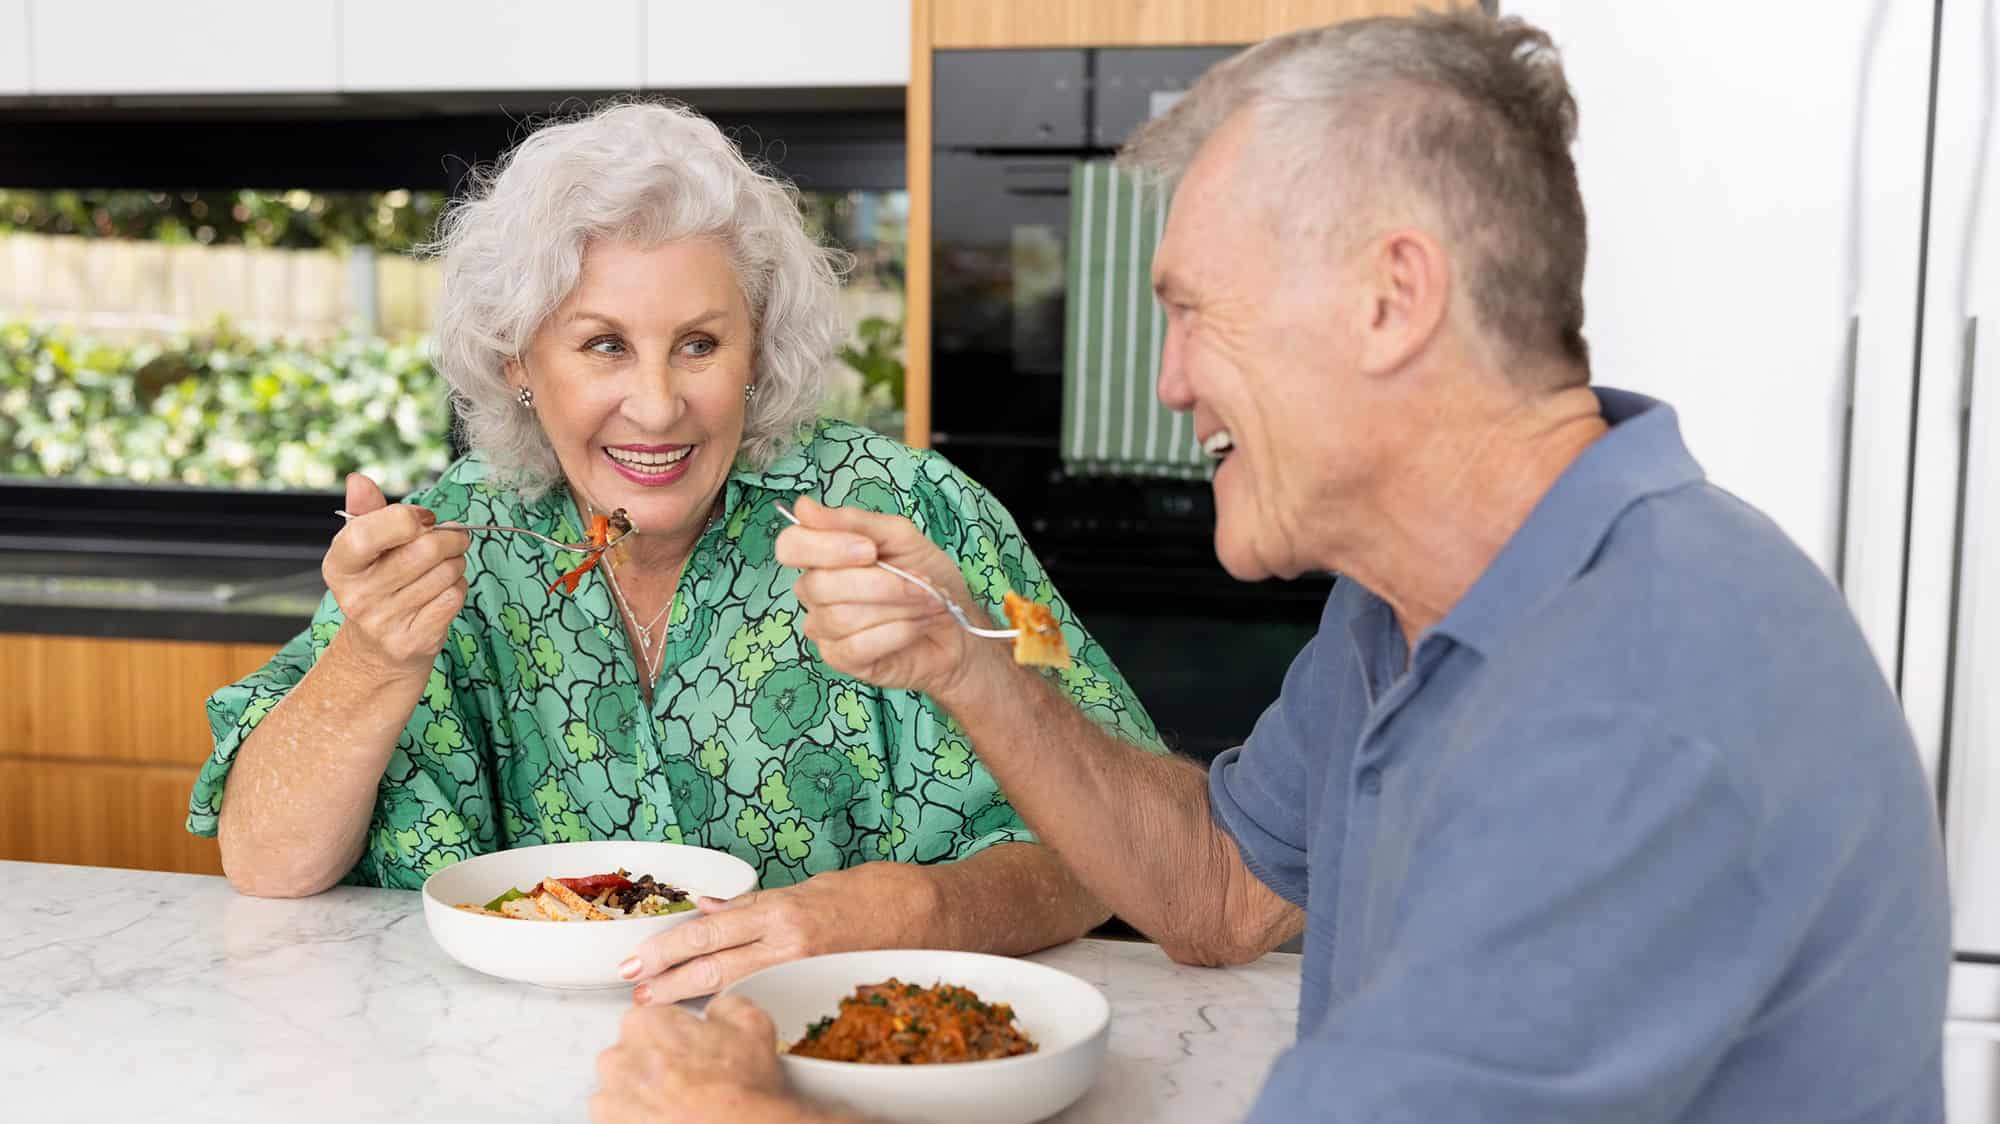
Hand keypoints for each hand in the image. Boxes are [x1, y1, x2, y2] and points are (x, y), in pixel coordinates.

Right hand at [321, 473, 469, 679]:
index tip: (424, 518)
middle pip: (423, 550)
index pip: (367, 533)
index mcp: (339, 566)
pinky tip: (444, 589)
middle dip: (450, 537)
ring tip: (446, 565)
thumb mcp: (365, 549)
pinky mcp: (413, 640)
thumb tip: (358, 480)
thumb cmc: (377, 585)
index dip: (406, 519)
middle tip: (454, 536)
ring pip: (445, 572)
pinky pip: (454, 596)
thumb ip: (365, 512)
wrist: (377, 651)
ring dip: (457, 562)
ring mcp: (384, 622)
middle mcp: (357, 596)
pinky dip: (459, 586)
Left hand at [590, 995, 789, 1123]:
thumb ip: (723, 1005)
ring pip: (625, 1090)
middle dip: (657, 1067)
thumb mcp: (752, 1024)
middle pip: (633, 1055)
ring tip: (680, 1105)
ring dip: (645, 1096)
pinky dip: (638, 1119)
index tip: (690, 1054)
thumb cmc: (741, 1091)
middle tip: (689, 1082)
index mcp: (644, 1023)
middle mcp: (618, 1058)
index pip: (652, 1021)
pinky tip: (668, 1119)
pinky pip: (619, 1118)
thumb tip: (716, 1010)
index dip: (676, 1038)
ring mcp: (609, 1098)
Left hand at [622, 868, 922, 1005]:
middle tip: (634, 990)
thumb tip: (711, 909)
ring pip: (736, 985)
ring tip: (661, 1002)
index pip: (711, 930)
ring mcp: (805, 972)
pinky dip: (739, 1001)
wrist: (936, 917)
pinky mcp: (821, 991)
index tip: (638, 960)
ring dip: (694, 993)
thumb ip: (760, 904)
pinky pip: (770, 997)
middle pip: (714, 963)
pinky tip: (717, 1009)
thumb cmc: (880, 894)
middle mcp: (790, 943)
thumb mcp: (814, 886)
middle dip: (668, 977)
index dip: (669, 947)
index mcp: (785, 909)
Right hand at [778, 496, 1002, 705]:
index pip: (792, 545)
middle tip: (922, 582)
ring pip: (842, 617)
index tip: (870, 550)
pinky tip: (916, 626)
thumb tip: (805, 508)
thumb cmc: (926, 578)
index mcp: (822, 555)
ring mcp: (824, 628)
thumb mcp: (901, 537)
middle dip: (882, 583)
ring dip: (897, 607)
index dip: (826, 546)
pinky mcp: (840, 659)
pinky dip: (897, 632)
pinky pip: (857, 645)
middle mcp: (814, 591)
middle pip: (819, 585)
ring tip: (927, 603)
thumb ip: (856, 521)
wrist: (955, 626)